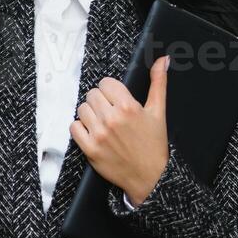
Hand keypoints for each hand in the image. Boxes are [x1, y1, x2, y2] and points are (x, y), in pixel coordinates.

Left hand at [70, 54, 170, 205]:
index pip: (106, 83)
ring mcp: (99, 134)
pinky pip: (74, 127)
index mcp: (128, 107)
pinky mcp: (90, 149)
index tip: (116, 98)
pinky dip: (81, 128)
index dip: (111, 90)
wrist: (150, 177)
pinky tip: (94, 132)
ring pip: (82, 109)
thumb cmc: (154, 145)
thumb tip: (162, 60)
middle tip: (111, 112)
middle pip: (92, 94)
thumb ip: (159, 83)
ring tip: (103, 122)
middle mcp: (112, 119)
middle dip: (101, 101)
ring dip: (90, 114)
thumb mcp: (159, 112)